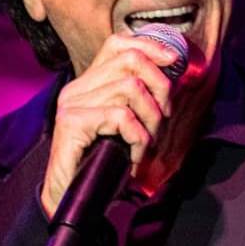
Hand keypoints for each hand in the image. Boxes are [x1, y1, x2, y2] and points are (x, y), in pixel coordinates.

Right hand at [40, 32, 179, 216]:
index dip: (150, 46)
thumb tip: (173, 75)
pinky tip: (133, 157)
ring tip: (146, 145)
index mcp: (88, 84)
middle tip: (163, 120)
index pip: (118, 43)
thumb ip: (139, 100)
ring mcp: (71, 104)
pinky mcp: (71, 123)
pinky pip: (122, 117)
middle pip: (131, 61)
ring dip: (151, 120)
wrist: (69, 201)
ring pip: (131, 89)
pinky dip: (138, 139)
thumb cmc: (102, 164)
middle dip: (160, 88)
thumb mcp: (125, 127)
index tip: (175, 60)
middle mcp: (77, 88)